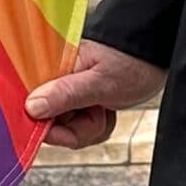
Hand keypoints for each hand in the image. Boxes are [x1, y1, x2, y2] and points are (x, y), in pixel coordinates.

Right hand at [23, 39, 166, 149]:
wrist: (154, 54)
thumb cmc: (130, 60)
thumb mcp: (98, 82)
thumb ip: (64, 94)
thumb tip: (31, 107)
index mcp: (53, 72)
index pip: (33, 108)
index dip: (48, 127)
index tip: (68, 130)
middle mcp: (57, 83)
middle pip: (51, 125)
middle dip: (77, 129)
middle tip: (97, 112)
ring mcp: (69, 94)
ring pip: (68, 130)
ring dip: (91, 127)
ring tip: (105, 108)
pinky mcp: (81, 103)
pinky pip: (82, 129)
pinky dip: (97, 126)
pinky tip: (107, 111)